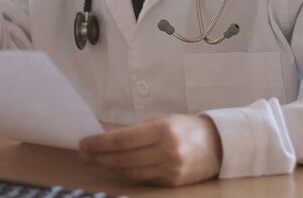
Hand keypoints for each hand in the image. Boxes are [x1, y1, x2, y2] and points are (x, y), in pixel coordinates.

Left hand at [78, 115, 222, 186]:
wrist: (218, 144)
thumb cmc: (186, 128)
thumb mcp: (163, 120)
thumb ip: (138, 131)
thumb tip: (107, 141)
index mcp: (163, 130)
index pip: (122, 141)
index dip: (99, 144)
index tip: (84, 143)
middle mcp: (167, 151)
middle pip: (122, 159)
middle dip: (98, 157)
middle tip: (83, 153)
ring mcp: (170, 170)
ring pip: (129, 172)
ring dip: (108, 167)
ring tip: (94, 160)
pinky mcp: (172, 183)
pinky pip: (142, 179)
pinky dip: (126, 174)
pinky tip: (115, 168)